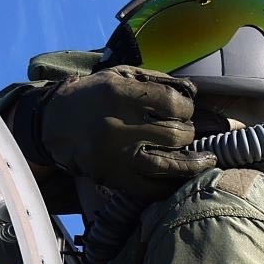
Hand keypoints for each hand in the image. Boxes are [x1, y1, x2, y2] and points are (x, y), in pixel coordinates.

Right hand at [26, 66, 215, 198]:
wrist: (54, 123)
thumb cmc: (96, 95)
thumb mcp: (122, 75)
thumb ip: (159, 81)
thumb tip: (194, 93)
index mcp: (122, 94)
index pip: (173, 104)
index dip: (186, 107)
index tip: (184, 109)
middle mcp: (119, 125)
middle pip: (175, 134)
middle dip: (188, 132)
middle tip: (186, 131)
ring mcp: (116, 155)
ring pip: (168, 164)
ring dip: (192, 163)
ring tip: (208, 160)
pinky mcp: (111, 177)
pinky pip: (149, 188)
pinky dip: (169, 185)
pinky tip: (181, 178)